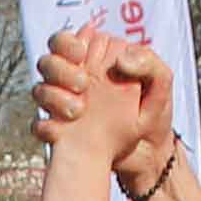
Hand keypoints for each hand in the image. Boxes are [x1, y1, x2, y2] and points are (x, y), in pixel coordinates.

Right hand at [32, 24, 169, 165]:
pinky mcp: (60, 130)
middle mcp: (76, 81)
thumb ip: (146, 63)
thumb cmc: (154, 116)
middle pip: (48, 62)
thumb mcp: (161, 85)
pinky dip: (46, 126)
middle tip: (83, 85)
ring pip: (39, 89)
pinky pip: (40, 124)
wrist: (148, 158)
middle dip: (59, 68)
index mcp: (97, 62)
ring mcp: (66, 106)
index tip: (81, 54)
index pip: (68, 42)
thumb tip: (118, 60)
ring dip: (53, 97)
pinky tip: (62, 130)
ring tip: (79, 111)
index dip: (69, 44)